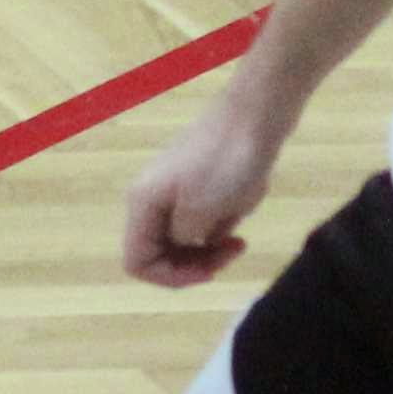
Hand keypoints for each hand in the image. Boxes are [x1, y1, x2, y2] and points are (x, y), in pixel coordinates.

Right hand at [121, 90, 286, 287]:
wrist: (256, 117)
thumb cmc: (227, 162)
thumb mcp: (202, 210)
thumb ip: (182, 238)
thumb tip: (182, 243)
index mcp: (144, 203)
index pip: (137, 261)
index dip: (169, 276)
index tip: (207, 271)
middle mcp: (151, 200)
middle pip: (158, 253)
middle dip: (191, 265)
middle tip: (227, 257)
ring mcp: (175, 193)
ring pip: (179, 242)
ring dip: (206, 252)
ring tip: (237, 244)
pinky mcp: (197, 188)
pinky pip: (197, 225)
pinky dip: (216, 233)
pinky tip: (238, 221)